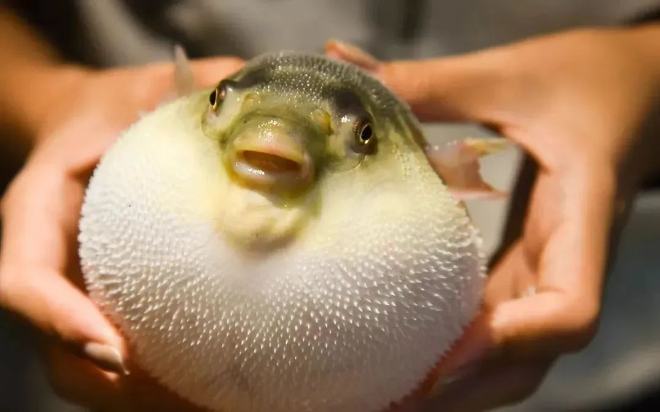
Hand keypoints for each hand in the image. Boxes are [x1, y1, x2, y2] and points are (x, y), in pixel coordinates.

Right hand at [0, 56, 242, 410]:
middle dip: (116, 383)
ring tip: (210, 402)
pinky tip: (217, 384)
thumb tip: (265, 101)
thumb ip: (195, 88)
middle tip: (187, 396)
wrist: (95, 122)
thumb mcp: (148, 86)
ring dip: (142, 398)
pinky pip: (122, 359)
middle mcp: (51, 263)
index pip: (24, 277)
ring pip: (87, 368)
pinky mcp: (107, 301)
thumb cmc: (117, 106)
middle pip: (57, 348)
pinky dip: (159, 384)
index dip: (60, 318)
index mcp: (38, 211)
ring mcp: (76, 290)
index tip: (115, 350)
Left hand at [327, 24, 659, 411]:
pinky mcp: (528, 265)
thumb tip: (341, 64)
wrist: (638, 90)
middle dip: (466, 387)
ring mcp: (548, 269)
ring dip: (458, 382)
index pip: (570, 309)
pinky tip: (409, 345)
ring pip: (515, 354)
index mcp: (581, 215)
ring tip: (386, 389)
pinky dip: (458, 347)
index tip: (442, 357)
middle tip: (388, 396)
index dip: (509, 344)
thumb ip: (429, 82)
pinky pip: (498, 324)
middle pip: (532, 357)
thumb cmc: (590, 80)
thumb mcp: (510, 76)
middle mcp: (568, 258)